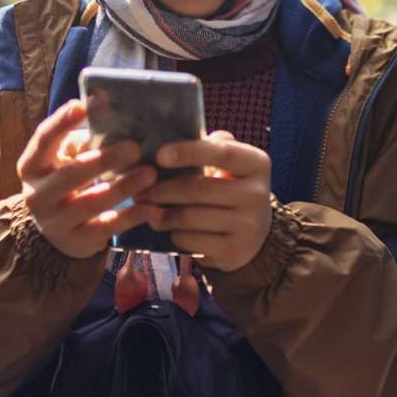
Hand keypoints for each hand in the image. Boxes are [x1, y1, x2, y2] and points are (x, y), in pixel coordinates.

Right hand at [14, 100, 156, 259]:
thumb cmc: (67, 180)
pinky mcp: (77, 242)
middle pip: (69, 176)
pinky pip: (107, 228)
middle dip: (103, 161)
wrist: (57, 229)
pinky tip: (152, 208)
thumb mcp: (66, 158)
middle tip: (134, 148)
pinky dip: (131, 217)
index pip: (43, 140)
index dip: (61, 122)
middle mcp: (37, 195)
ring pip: (90, 203)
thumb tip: (105, 105)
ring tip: (150, 174)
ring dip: (123, 188)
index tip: (81, 105)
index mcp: (32, 166)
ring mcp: (55, 222)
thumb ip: (83, 138)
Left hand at [140, 132, 273, 270]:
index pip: (221, 153)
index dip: (189, 152)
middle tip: (139, 192)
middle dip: (161, 190)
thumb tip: (172, 144)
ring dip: (162, 214)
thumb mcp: (230, 163)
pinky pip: (191, 241)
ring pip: (190, 218)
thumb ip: (210, 146)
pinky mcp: (234, 251)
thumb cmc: (231, 187)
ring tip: (146, 209)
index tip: (159, 155)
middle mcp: (258, 194)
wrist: (256, 232)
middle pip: (198, 189)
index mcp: (257, 164)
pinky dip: (175, 234)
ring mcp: (248, 226)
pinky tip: (169, 228)